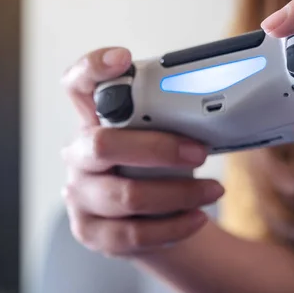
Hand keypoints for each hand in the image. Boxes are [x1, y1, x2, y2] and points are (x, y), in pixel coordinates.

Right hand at [61, 47, 224, 256]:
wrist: (149, 221)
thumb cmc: (157, 170)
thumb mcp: (160, 139)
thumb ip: (169, 120)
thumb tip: (216, 108)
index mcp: (92, 120)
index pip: (77, 84)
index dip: (92, 67)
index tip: (123, 58)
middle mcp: (79, 154)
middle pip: (104, 144)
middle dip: (159, 149)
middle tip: (199, 152)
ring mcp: (79, 194)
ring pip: (126, 195)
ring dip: (179, 193)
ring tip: (212, 191)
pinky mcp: (89, 230)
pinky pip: (132, 234)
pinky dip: (173, 227)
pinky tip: (196, 218)